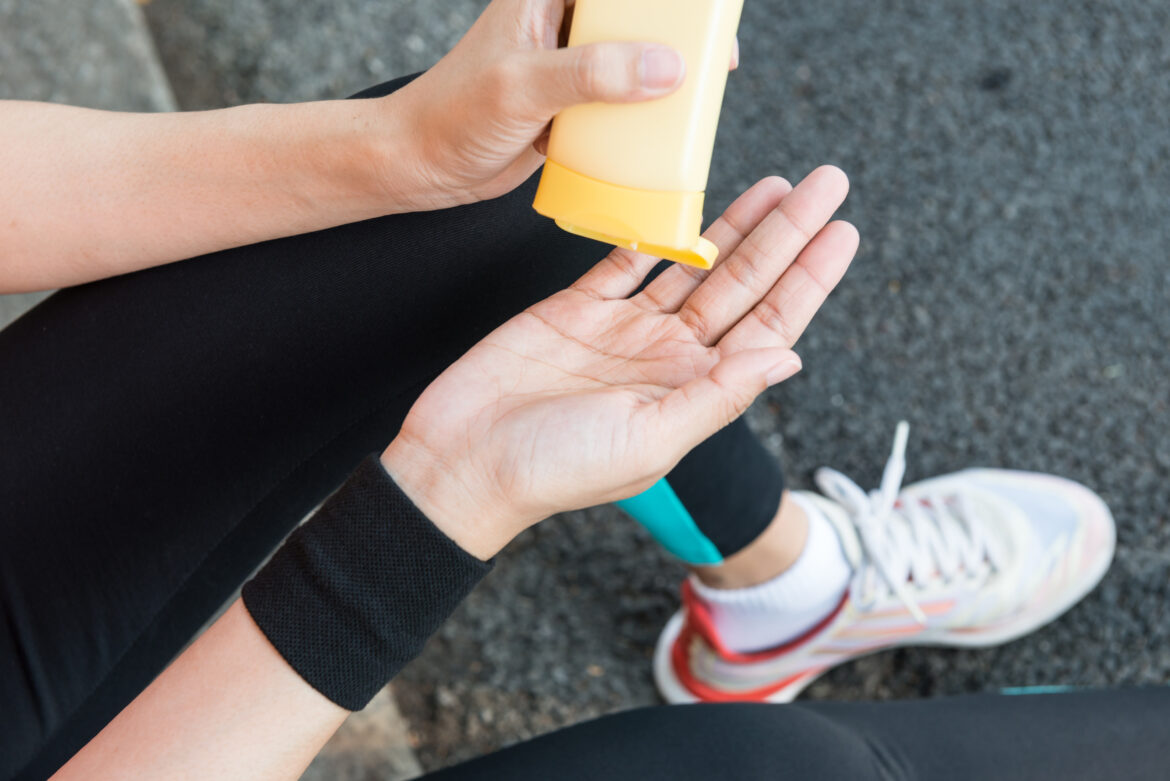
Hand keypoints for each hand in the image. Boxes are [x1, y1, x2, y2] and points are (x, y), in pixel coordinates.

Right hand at [382, 167, 856, 557]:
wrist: (463, 463)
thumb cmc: (557, 469)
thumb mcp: (651, 438)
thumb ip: (719, 395)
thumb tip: (792, 357)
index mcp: (693, 388)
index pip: (769, 325)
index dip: (809, 279)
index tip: (843, 230)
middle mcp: (667, 355)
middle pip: (742, 282)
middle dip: (786, 233)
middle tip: (826, 183)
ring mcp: (622, 330)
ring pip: (692, 264)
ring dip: (733, 225)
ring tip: (775, 185)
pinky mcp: (574, 309)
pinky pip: (624, 261)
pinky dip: (652, 232)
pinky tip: (683, 201)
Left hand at [386, 0, 735, 209]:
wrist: (421, 165)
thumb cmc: (454, 114)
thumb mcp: (523, 87)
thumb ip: (591, 73)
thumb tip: (667, 68)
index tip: (704, 10)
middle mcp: (564, 23)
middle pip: (637, 17)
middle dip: (678, 34)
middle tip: (716, 58)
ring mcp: (570, 66)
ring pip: (635, 61)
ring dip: (666, 80)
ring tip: (702, 96)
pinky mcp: (572, 106)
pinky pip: (622, 104)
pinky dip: (644, 118)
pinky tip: (666, 133)